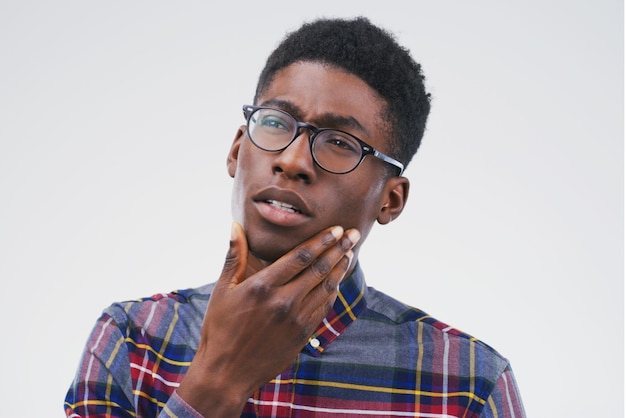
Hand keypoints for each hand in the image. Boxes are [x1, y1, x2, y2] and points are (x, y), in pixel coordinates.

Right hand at [176, 222, 359, 416]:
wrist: (226, 373)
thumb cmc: (219, 329)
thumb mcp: (222, 290)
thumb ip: (234, 256)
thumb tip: (235, 225)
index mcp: (262, 286)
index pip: (300, 256)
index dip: (321, 240)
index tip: (335, 228)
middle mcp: (283, 301)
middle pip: (319, 269)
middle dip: (339, 248)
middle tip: (354, 233)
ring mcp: (295, 320)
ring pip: (326, 287)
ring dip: (340, 268)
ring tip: (350, 253)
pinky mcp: (302, 334)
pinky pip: (323, 308)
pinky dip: (333, 291)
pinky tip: (337, 281)